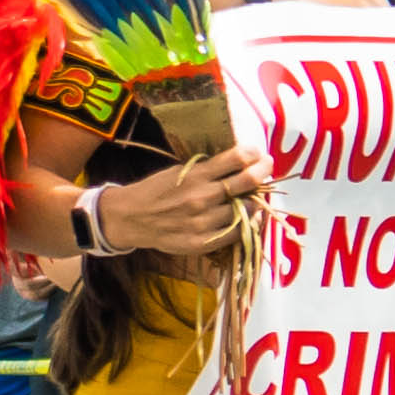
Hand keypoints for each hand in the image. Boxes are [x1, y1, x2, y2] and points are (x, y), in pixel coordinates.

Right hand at [96, 142, 261, 259]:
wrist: (129, 218)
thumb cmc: (155, 191)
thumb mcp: (177, 171)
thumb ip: (206, 170)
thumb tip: (238, 165)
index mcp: (194, 175)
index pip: (236, 159)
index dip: (253, 154)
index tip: (257, 153)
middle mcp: (201, 197)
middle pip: (247, 182)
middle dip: (262, 171)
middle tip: (266, 167)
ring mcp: (203, 221)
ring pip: (247, 210)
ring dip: (256, 201)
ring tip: (255, 196)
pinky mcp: (202, 241)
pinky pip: (236, 232)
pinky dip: (247, 223)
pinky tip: (248, 217)